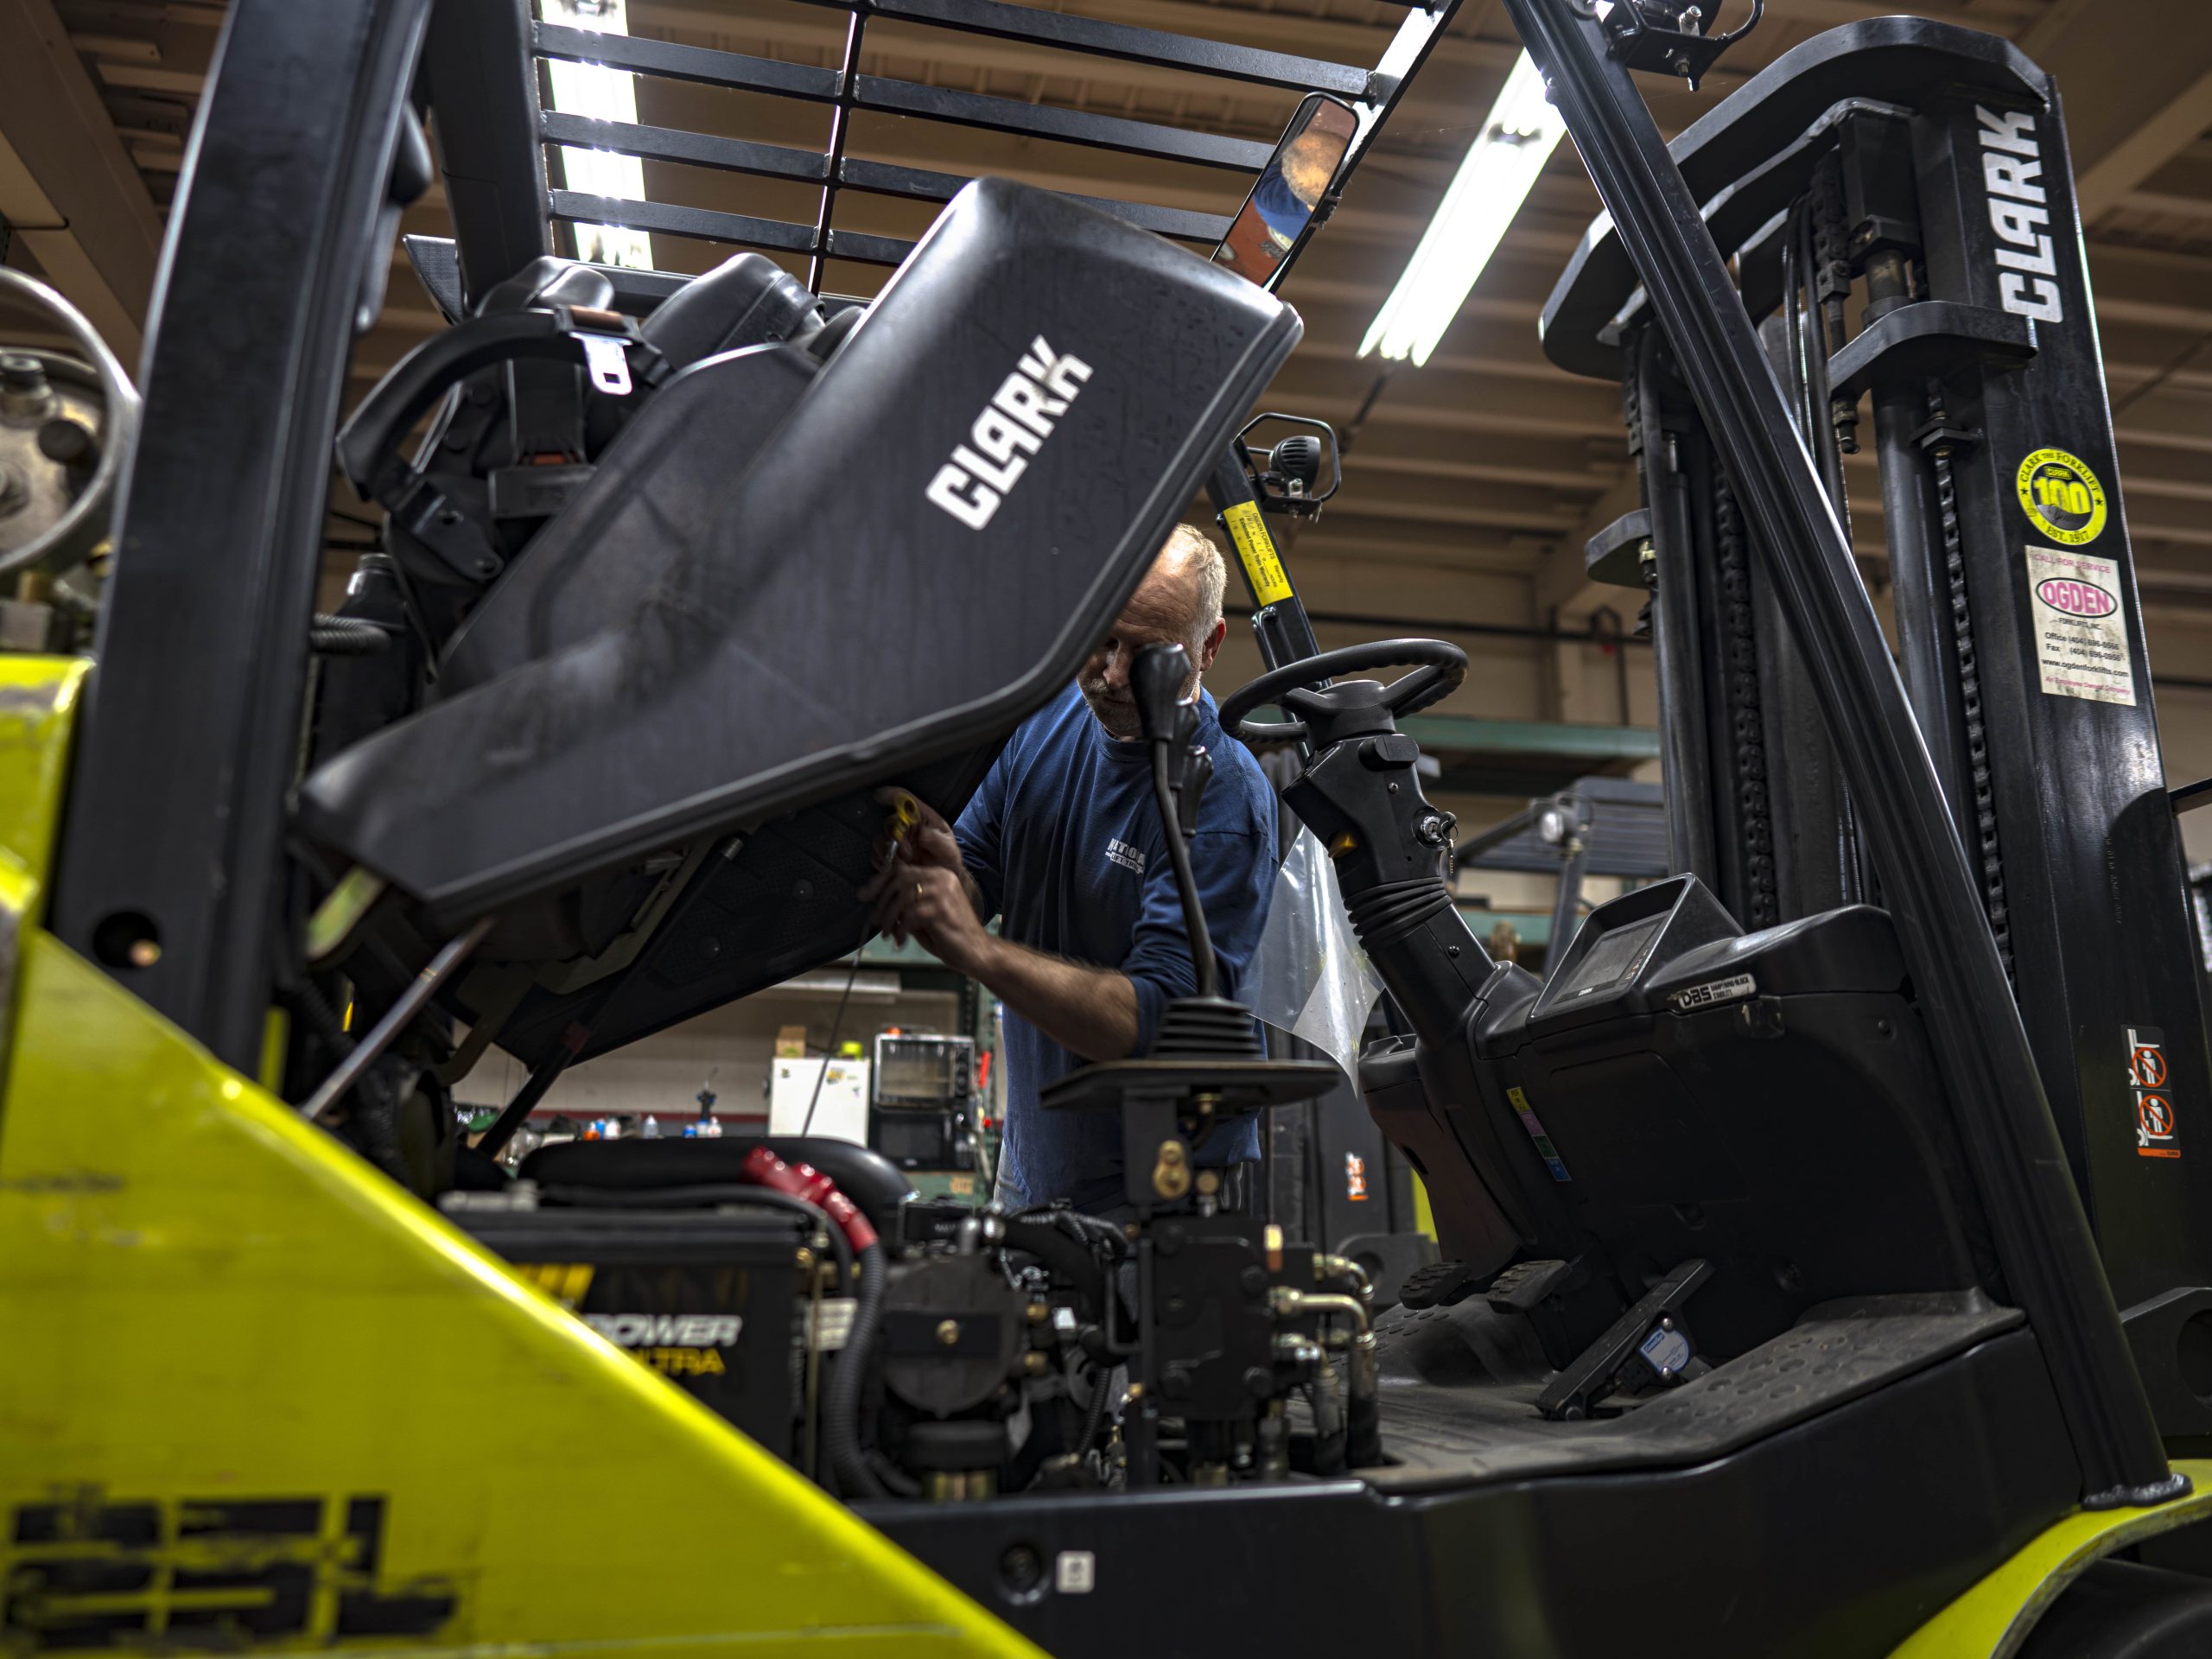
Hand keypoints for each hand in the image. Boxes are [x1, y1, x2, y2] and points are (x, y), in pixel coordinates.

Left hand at [869, 862, 991, 973]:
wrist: (977, 952)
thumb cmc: (950, 935)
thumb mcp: (924, 913)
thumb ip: (905, 903)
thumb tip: (875, 900)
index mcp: (938, 875)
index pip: (901, 870)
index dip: (879, 882)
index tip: (864, 895)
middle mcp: (941, 879)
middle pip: (899, 881)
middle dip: (882, 902)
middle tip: (876, 920)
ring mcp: (943, 893)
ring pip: (902, 899)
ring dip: (889, 918)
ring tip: (888, 933)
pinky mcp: (941, 910)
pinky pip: (909, 916)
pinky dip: (900, 929)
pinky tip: (901, 940)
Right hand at [883, 787, 962, 872]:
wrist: (942, 882)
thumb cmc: (947, 860)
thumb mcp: (949, 849)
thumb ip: (938, 839)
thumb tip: (922, 833)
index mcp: (922, 817)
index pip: (904, 799)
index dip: (891, 795)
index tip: (880, 796)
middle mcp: (907, 826)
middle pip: (889, 821)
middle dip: (896, 837)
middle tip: (908, 853)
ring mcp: (896, 842)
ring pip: (880, 839)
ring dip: (889, 852)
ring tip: (905, 863)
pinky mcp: (889, 856)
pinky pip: (877, 855)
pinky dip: (883, 862)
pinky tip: (895, 868)